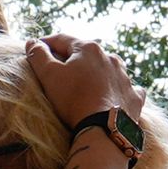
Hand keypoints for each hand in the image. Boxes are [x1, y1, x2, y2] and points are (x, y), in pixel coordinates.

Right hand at [25, 31, 143, 127]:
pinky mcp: (135, 96)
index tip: (36, 48)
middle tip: (60, 67)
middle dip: (73, 58)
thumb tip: (32, 42)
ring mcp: (125, 77)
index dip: (47, 43)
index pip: (62, 39)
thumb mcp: (49, 75)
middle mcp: (110, 57)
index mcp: (88, 48)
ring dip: (98, 71)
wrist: (103, 129)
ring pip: (109, 68)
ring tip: (88, 81)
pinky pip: (128, 88)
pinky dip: (119, 89)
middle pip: (87, 53)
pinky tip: (115, 94)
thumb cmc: (73, 99)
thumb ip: (38, 56)